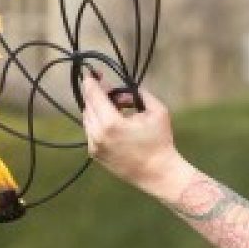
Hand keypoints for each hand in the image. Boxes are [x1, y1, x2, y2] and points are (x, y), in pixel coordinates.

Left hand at [79, 74, 183, 195]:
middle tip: (111, 90)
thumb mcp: (157, 110)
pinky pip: (91, 132)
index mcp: (111, 123)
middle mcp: (97, 135)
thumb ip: (138, 94)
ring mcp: (94, 147)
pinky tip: (115, 124)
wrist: (158, 173)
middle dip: (97, 95)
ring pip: (88, 119)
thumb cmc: (160, 141)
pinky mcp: (95, 155)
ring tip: (117, 109)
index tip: (91, 73)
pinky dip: (99, 123)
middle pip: (88, 106)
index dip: (91, 82)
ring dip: (97, 109)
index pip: (94, 96)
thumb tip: (122, 92)